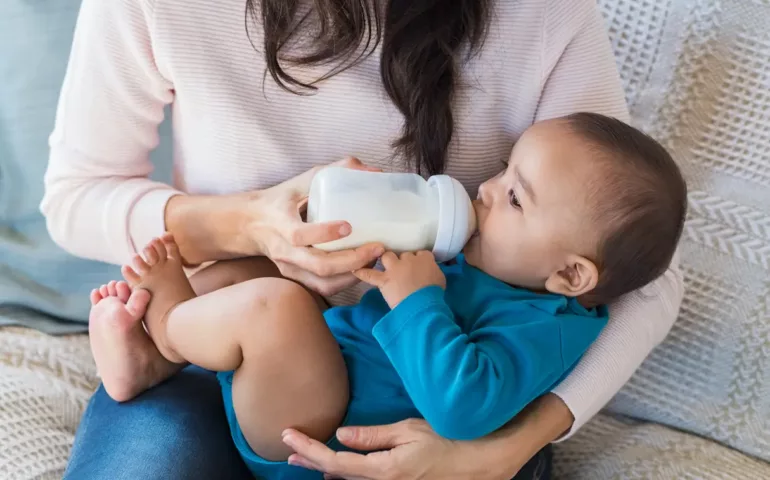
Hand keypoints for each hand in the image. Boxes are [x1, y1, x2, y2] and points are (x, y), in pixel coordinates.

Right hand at [246, 157, 384, 295]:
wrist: (251, 224)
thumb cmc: (281, 200)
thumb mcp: (302, 180)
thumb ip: (335, 170)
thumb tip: (374, 170)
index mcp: (280, 223)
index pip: (299, 235)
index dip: (324, 233)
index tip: (349, 226)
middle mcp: (284, 250)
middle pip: (319, 265)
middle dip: (353, 260)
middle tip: (377, 248)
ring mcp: (290, 267)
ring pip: (324, 282)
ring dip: (353, 274)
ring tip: (374, 259)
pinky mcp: (296, 278)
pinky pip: (323, 287)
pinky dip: (346, 282)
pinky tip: (361, 268)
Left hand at [282, 419, 506, 479]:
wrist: (482, 462)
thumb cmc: (449, 440)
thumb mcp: (410, 431)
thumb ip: (373, 436)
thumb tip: (341, 434)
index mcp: (384, 470)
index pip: (335, 461)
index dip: (309, 450)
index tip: (288, 436)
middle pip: (337, 475)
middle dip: (310, 461)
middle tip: (287, 452)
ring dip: (325, 468)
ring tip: (304, 458)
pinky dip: (346, 472)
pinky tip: (337, 468)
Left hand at [354, 251, 445, 307]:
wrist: (423, 305)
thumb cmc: (434, 294)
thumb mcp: (440, 279)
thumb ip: (433, 271)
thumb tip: (428, 271)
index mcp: (424, 258)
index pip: (420, 253)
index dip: (418, 260)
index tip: (418, 267)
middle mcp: (408, 259)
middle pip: (403, 254)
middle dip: (403, 260)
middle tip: (404, 270)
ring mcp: (395, 268)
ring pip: (387, 257)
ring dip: (386, 260)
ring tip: (386, 266)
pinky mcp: (384, 280)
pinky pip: (370, 274)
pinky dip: (362, 273)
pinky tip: (355, 270)